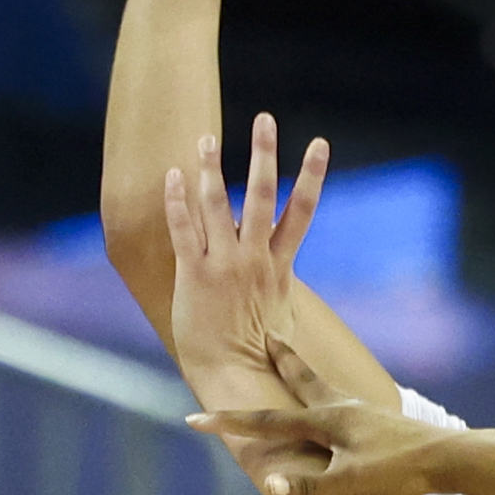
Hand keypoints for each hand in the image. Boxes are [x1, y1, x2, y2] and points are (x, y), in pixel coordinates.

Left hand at [161, 111, 328, 423]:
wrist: (236, 375)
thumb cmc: (263, 351)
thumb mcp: (283, 312)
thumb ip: (279, 279)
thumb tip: (280, 259)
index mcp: (280, 266)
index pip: (302, 211)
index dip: (313, 175)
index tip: (320, 143)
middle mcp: (254, 259)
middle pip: (262, 196)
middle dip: (264, 155)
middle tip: (265, 119)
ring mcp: (224, 265)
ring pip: (218, 205)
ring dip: (213, 167)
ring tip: (207, 137)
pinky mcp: (195, 275)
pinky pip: (184, 229)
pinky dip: (178, 200)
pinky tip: (174, 174)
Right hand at [185, 325, 473, 494]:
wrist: (451, 458)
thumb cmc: (401, 471)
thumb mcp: (352, 482)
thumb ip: (311, 487)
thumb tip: (270, 484)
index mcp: (328, 421)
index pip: (267, 422)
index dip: (229, 423)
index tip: (194, 418)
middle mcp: (342, 408)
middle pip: (299, 380)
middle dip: (277, 362)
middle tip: (262, 337)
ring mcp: (363, 411)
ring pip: (321, 387)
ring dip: (300, 373)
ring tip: (289, 359)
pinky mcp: (380, 421)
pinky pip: (341, 403)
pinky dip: (325, 394)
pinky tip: (336, 403)